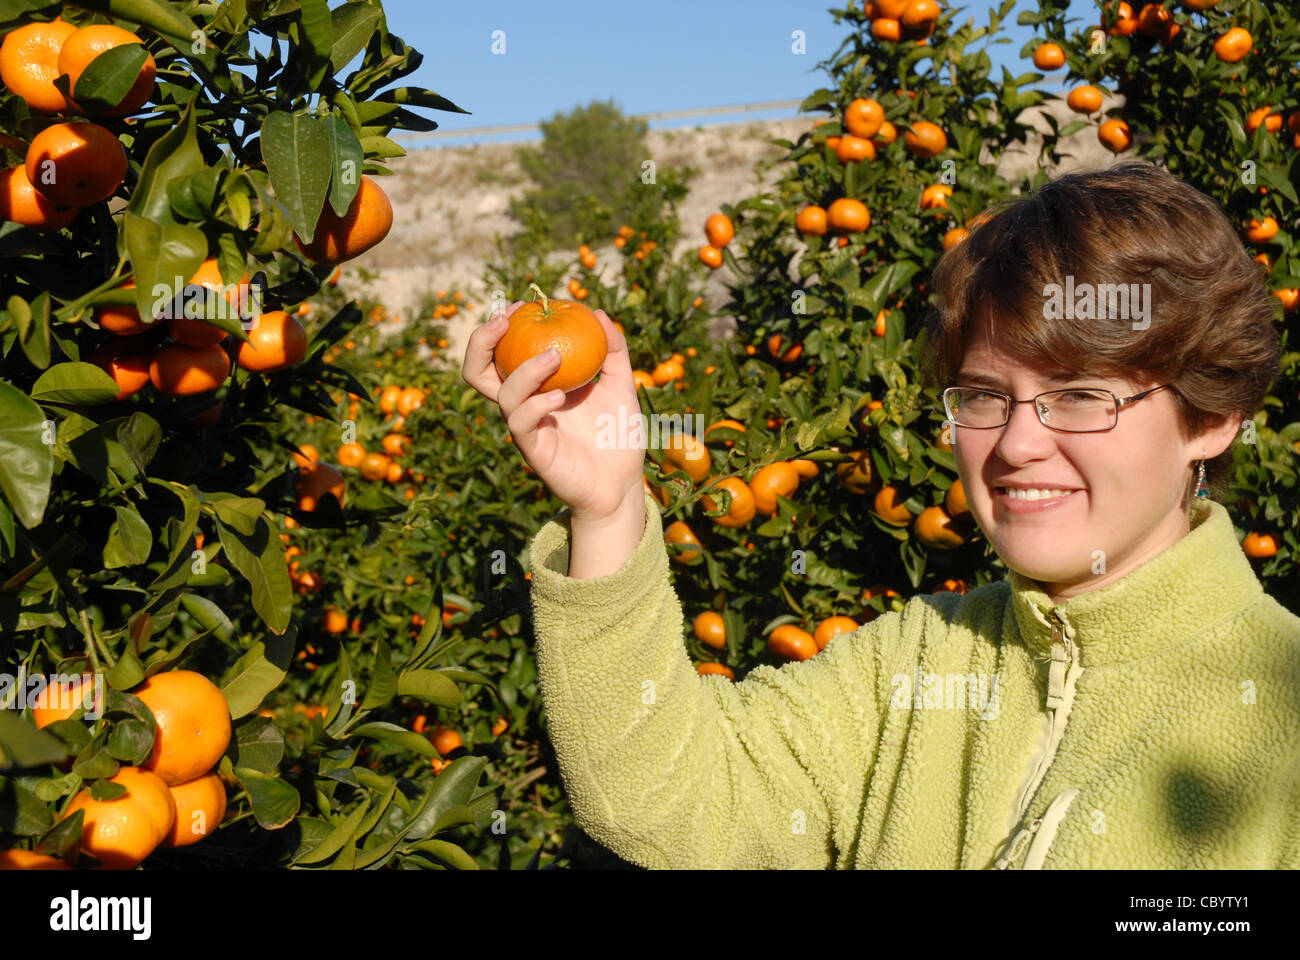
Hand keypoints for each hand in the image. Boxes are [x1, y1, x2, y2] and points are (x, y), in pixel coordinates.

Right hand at [460, 300, 646, 522]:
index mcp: (536, 386)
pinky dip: (535, 404)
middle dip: (480, 341)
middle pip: (477, 371)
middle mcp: (523, 404)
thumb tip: (597, 312)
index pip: (502, 352)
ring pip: (501, 393)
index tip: (521, 305)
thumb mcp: (621, 384)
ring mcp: (525, 428)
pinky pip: (520, 423)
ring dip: (524, 369)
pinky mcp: (533, 451)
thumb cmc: (617, 434)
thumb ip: (613, 350)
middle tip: (505, 320)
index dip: (500, 326)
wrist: (623, 483)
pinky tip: (560, 397)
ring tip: (554, 356)